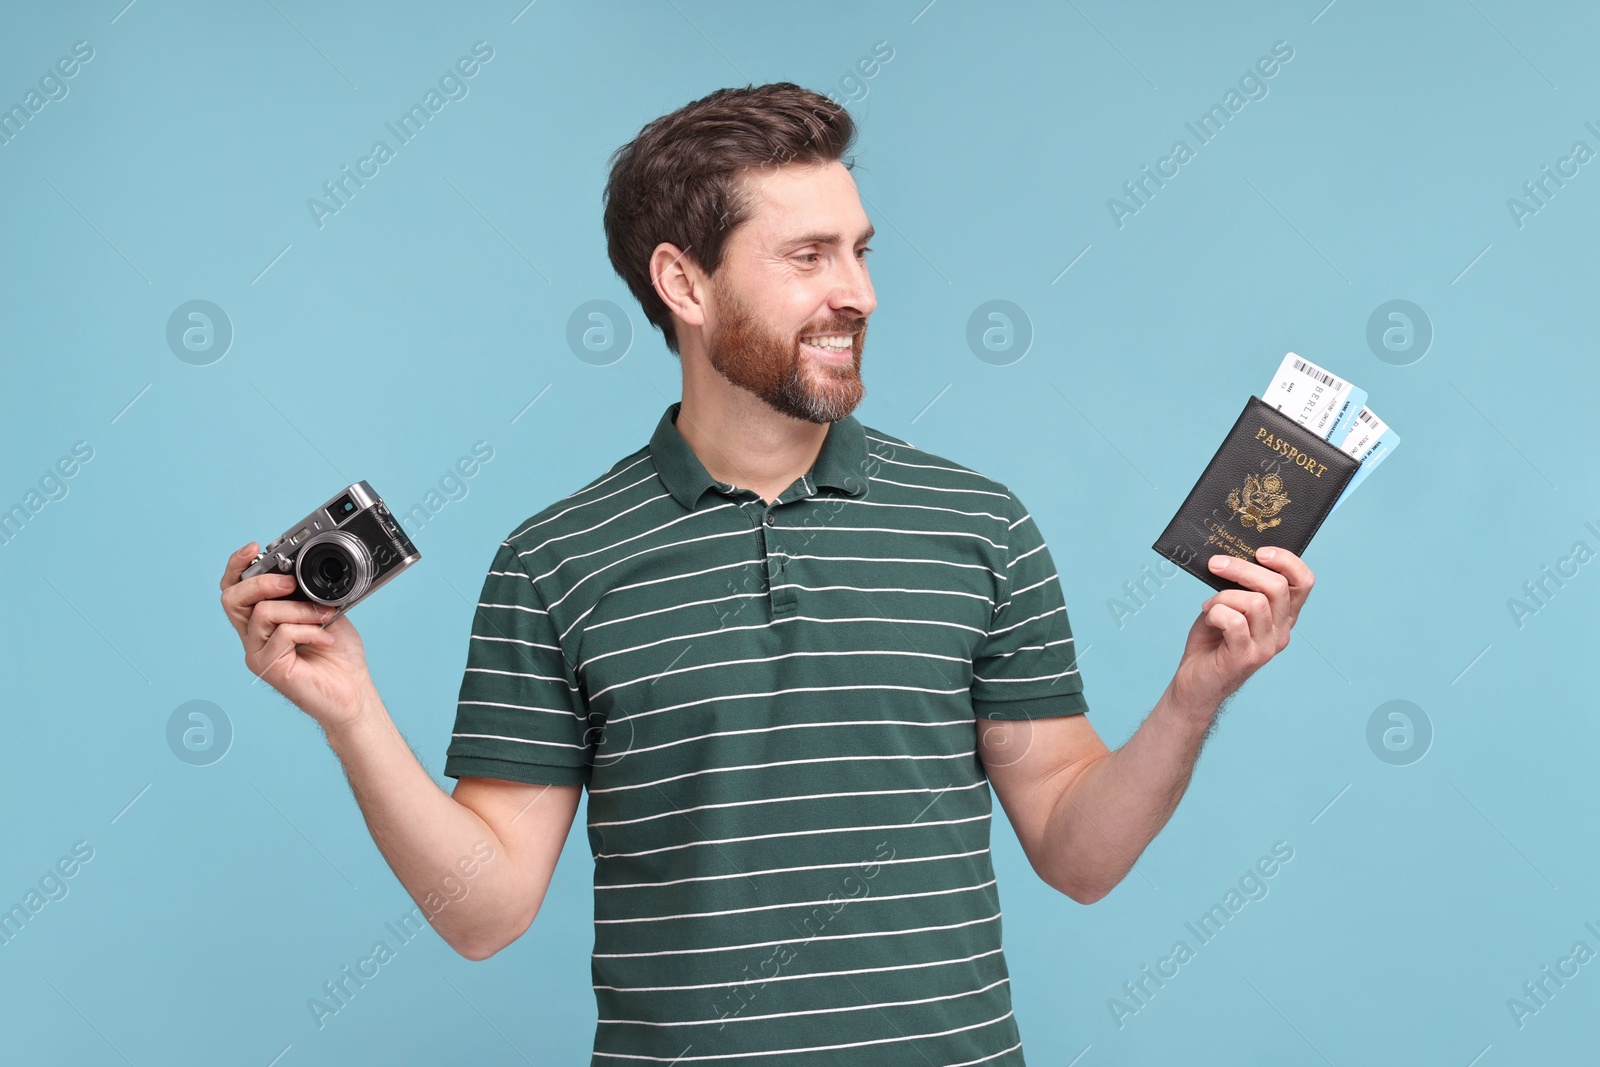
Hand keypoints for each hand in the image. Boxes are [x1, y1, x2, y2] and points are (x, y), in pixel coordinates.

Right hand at [219, 542, 373, 731]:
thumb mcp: (323, 612)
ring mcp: (258, 653)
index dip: (237, 566)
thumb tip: (301, 570)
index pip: (235, 589)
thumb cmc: (338, 655)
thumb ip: (306, 594)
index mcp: (264, 620)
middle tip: (290, 584)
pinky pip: (282, 634)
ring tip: (325, 617)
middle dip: (262, 582)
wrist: (352, 691)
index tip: (254, 548)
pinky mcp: (268, 668)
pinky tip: (325, 640)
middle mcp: (254, 636)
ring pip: (263, 613)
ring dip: (300, 609)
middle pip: (232, 599)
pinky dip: (309, 631)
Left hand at [1166, 548, 1314, 718]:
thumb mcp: (1231, 606)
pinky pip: (1235, 622)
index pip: (1303, 582)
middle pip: (1277, 586)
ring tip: (1209, 606)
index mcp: (1283, 616)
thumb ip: (1241, 586)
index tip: (1259, 551)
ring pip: (1255, 602)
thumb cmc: (1212, 640)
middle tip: (1216, 564)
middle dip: (1242, 568)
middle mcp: (1281, 631)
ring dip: (1224, 596)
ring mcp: (1266, 647)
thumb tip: (1234, 554)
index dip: (1287, 561)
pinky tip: (1208, 619)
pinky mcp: (1245, 658)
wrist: (1195, 682)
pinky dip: (1216, 612)